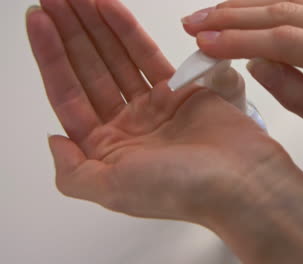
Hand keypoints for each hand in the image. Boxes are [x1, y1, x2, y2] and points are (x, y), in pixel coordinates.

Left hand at [26, 0, 283, 222]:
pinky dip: (127, 31)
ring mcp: (153, 107)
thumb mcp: (112, 190)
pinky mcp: (179, 91)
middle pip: (89, 71)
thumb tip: (54, 141)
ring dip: (95, 27)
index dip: (51, 58)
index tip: (40, 23)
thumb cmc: (181, 190)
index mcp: (107, 150)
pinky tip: (108, 8)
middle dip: (70, 34)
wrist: (241, 180)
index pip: (69, 96)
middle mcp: (127, 127)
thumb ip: (72, 172)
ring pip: (116, 59)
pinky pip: (147, 55)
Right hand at [183, 0, 302, 176]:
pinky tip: (244, 13)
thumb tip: (254, 62)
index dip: (239, 39)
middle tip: (194, 23)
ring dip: (246, 7)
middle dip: (232, 16)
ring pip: (293, 2)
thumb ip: (294, 93)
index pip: (287, 40)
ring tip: (210, 17)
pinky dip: (270, 8)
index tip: (204, 42)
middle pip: (286, 11)